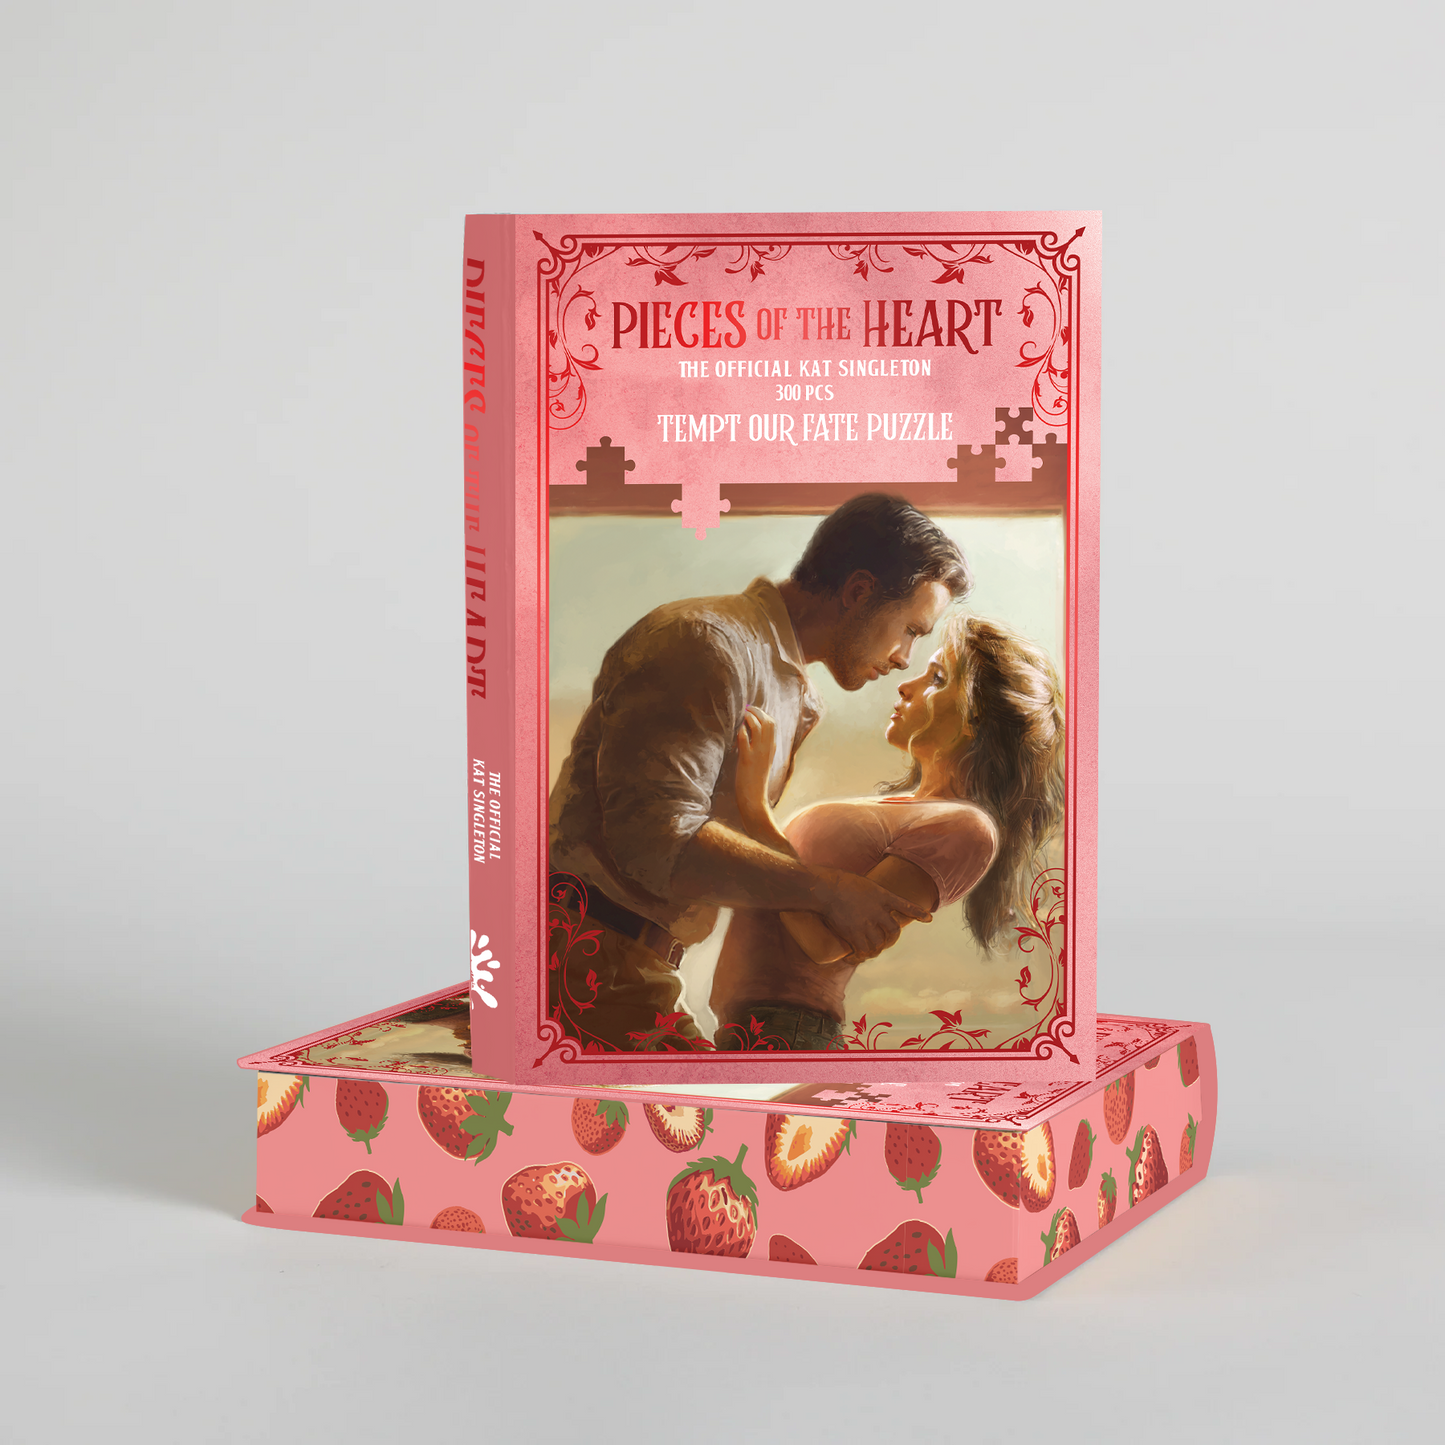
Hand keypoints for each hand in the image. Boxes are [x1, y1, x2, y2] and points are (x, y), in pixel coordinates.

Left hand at [734, 706, 776, 823]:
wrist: (754, 798)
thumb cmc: (755, 780)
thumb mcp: (762, 761)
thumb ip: (761, 748)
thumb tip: (751, 734)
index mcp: (772, 748)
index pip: (772, 723)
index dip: (762, 713)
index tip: (752, 711)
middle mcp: (767, 748)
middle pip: (767, 721)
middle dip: (756, 711)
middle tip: (746, 709)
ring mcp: (758, 753)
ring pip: (757, 726)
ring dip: (748, 717)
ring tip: (741, 716)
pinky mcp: (747, 759)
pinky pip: (744, 738)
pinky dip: (740, 730)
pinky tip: (736, 729)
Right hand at [815, 869, 931, 961]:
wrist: (826, 888)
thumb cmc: (838, 881)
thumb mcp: (861, 883)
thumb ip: (868, 894)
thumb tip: (865, 901)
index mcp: (882, 896)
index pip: (905, 905)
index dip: (918, 913)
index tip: (929, 919)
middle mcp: (878, 911)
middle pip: (893, 931)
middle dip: (891, 940)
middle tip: (886, 943)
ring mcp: (867, 923)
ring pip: (879, 944)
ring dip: (876, 950)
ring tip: (870, 953)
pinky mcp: (854, 932)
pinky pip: (863, 950)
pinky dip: (859, 956)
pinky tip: (853, 958)